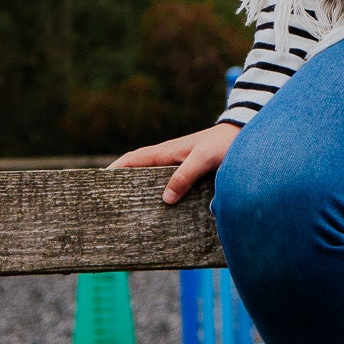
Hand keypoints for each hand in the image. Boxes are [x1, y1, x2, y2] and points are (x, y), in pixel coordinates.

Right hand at [107, 123, 239, 204]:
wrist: (244, 134)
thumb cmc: (224, 144)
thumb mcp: (203, 159)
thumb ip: (185, 176)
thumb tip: (165, 199)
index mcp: (167, 151)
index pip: (133, 159)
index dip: (115, 169)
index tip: (98, 182)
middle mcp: (170, 157)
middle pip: (139, 170)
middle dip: (123, 182)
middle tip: (109, 202)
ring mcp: (179, 164)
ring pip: (153, 177)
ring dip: (141, 189)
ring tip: (130, 210)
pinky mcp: (191, 171)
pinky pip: (169, 182)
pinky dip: (160, 192)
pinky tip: (163, 208)